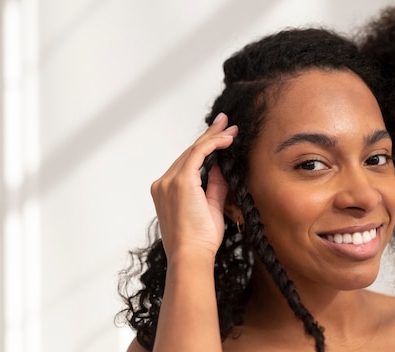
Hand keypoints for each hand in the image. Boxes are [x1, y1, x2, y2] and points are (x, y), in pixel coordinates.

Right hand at [150, 113, 237, 258]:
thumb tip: (221, 165)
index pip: (186, 163)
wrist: (190, 256)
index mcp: (166, 191)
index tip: (219, 136)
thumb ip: (214, 184)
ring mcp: (169, 182)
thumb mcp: (210, 207)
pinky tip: (227, 140)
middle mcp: (163, 183)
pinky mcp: (180, 182)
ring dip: (213, 137)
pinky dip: (213, 144)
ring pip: (193, 151)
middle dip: (209, 136)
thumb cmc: (199, 241)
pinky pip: (197, 155)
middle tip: (225, 122)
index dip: (203, 147)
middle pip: (188, 153)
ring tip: (230, 128)